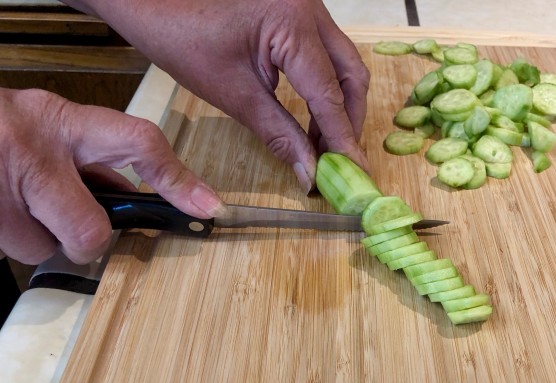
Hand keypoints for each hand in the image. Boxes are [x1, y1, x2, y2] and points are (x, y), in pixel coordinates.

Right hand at [0, 88, 224, 264]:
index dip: (178, 179)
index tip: (207, 206)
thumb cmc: (2, 130)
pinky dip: (5, 239)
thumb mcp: (52, 130)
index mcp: (63, 120)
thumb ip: (94, 160)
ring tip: (14, 207)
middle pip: (88, 230)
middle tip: (65, 223)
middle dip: (82, 239)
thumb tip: (138, 198)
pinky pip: (5, 251)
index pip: (138, 142)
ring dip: (33, 239)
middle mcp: (32, 148)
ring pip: (39, 249)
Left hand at [69, 0, 370, 192]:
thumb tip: (309, 170)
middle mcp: (309, 8)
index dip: (343, 138)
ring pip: (342, 63)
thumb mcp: (231, 91)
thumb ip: (278, 132)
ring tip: (323, 146)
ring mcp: (305, 6)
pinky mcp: (296, 11)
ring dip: (338, 106)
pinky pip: (325, 53)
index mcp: (293, 23)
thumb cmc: (178, 33)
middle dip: (348, 121)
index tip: (356, 172)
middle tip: (339, 162)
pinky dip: (324, 87)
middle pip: (350, 75)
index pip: (329, 93)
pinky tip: (311, 117)